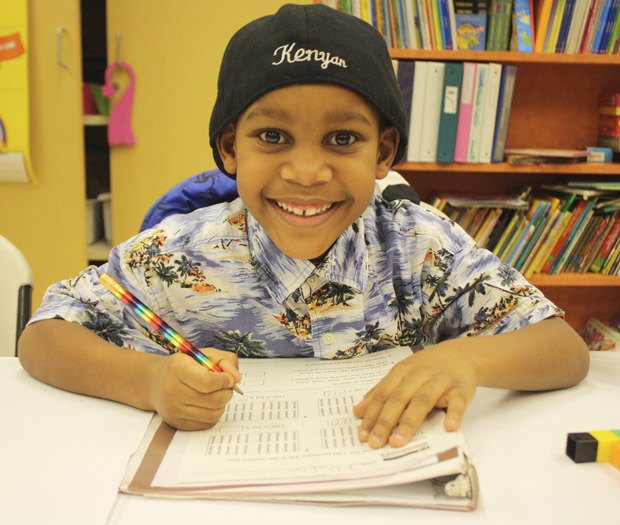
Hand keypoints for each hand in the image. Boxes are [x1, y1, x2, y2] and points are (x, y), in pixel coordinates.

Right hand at [146, 348, 240, 430]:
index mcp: (177, 368)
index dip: (224, 381)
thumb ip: (225, 360)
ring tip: (218, 394)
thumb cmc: (183, 366)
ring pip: (213, 414)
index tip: (229, 378)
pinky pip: (206, 424)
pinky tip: (209, 404)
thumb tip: (237, 378)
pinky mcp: (176, 423)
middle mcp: (172, 391)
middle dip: (227, 392)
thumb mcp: (203, 354)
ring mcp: (173, 410)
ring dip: (222, 404)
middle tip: (226, 386)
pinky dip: (214, 414)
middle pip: (213, 400)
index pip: (208, 382)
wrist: (155, 382)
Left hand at [353, 344, 476, 448]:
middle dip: (385, 421)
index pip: (383, 394)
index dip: (372, 414)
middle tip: (375, 442)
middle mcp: (419, 375)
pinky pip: (457, 402)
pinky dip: (454, 414)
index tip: (363, 435)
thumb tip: (358, 412)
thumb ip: (381, 391)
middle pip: (399, 398)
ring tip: (398, 441)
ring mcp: (440, 381)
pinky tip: (448, 428)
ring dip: (409, 422)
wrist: (460, 354)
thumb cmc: (426, 368)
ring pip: (423, 401)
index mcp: (402, 371)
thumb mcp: (402, 373)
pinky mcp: (461, 389)